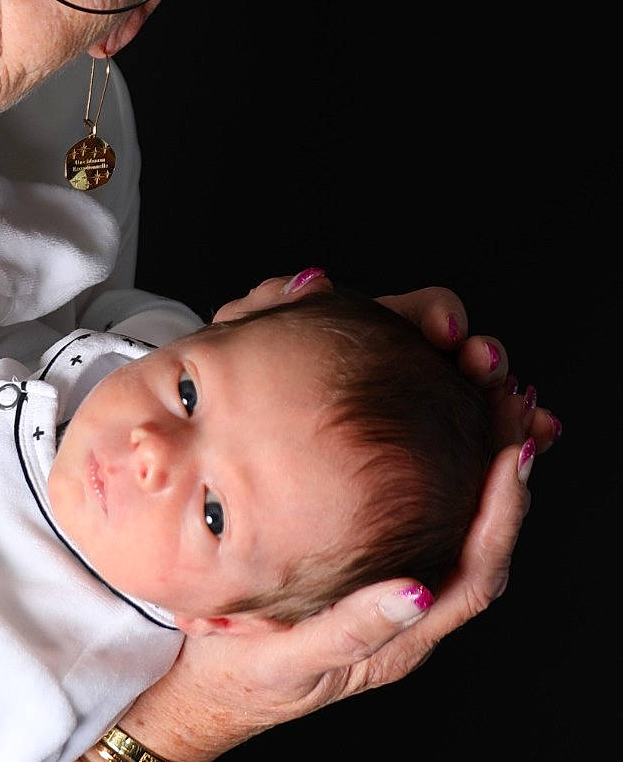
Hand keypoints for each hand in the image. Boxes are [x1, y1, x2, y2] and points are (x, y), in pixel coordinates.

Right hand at [124, 428, 532, 761]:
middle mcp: (412, 615)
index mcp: (404, 641)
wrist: (206, 689)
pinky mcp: (369, 565)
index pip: (478, 573)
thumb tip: (416, 595)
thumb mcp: (286, 660)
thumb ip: (349, 633)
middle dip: (503, 470)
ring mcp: (394, 589)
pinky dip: (446, 466)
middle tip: (509, 398)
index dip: (503, 514)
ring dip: (480, 461)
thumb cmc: (241, 676)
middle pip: (484, 540)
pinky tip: (440, 425)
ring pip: (462, 523)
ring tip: (489, 398)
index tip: (511, 453)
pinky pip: (427, 515)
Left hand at [214, 269, 560, 453]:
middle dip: (487, 363)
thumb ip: (267, 311)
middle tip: (485, 371)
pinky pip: (482, 469)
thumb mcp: (240, 351)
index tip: (444, 329)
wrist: (231, 473)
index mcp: (376, 341)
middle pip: (469, 360)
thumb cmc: (240, 400)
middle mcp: (412, 377)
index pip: (426, 313)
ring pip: (486, 412)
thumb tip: (313, 282)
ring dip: (511, 412)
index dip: (440, 314)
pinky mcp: (437, 479)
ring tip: (526, 423)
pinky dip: (512, 456)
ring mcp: (428, 426)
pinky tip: (531, 449)